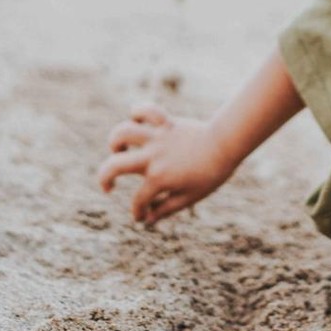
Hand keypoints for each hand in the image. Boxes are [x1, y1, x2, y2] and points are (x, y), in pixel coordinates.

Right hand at [98, 103, 236, 223]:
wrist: (227, 144)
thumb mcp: (191, 197)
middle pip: (113, 166)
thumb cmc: (211, 174)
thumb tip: (148, 219)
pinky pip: (146, 111)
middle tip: (109, 186)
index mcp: (159, 180)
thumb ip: (166, 209)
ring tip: (119, 149)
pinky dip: (138, 112)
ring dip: (115, 142)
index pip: (139, 201)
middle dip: (104, 179)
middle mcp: (153, 158)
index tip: (142, 216)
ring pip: (123, 133)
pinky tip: (137, 120)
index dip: (138, 212)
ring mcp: (157, 139)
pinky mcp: (165, 123)